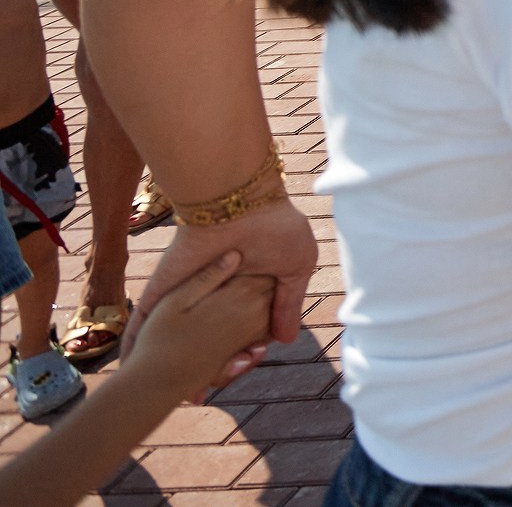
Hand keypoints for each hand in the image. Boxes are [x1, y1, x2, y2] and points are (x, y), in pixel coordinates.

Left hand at [131, 203, 320, 393]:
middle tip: (209, 391)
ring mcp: (186, 296)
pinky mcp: (162, 292)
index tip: (247, 364)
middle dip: (207, 368)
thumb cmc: (276, 229)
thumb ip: (288, 304)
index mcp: (245, 291)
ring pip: (176, 339)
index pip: (242, 331)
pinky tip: (130, 369)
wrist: (242, 204)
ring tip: (175, 392)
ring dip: (172, 364)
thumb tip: (286, 339)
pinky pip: (141, 323)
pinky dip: (134, 346)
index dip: (244, 351)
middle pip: (207, 342)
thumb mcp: (297, 268)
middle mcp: (213, 297)